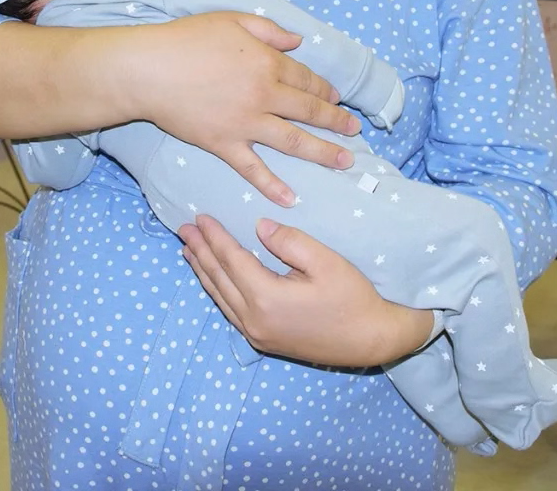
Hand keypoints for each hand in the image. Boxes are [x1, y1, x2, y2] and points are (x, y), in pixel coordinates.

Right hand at [130, 12, 360, 204]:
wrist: (150, 70)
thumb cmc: (188, 39)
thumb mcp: (233, 20)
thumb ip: (269, 30)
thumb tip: (298, 41)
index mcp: (267, 62)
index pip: (306, 79)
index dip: (325, 89)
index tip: (338, 98)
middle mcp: (264, 95)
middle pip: (309, 111)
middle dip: (335, 121)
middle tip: (353, 132)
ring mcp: (246, 123)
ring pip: (293, 141)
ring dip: (322, 153)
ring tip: (344, 162)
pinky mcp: (225, 144)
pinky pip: (253, 169)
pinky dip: (272, 185)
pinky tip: (291, 198)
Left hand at [178, 215, 433, 367]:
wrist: (373, 340)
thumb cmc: (353, 298)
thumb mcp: (326, 262)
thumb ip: (289, 241)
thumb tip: (259, 226)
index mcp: (266, 298)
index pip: (231, 259)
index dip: (214, 236)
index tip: (200, 216)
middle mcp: (254, 320)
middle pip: (219, 278)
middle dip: (200, 251)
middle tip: (183, 229)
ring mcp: (258, 334)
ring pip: (220, 297)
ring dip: (203, 271)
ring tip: (189, 250)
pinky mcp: (264, 340)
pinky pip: (230, 310)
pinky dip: (217, 290)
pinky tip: (212, 279)